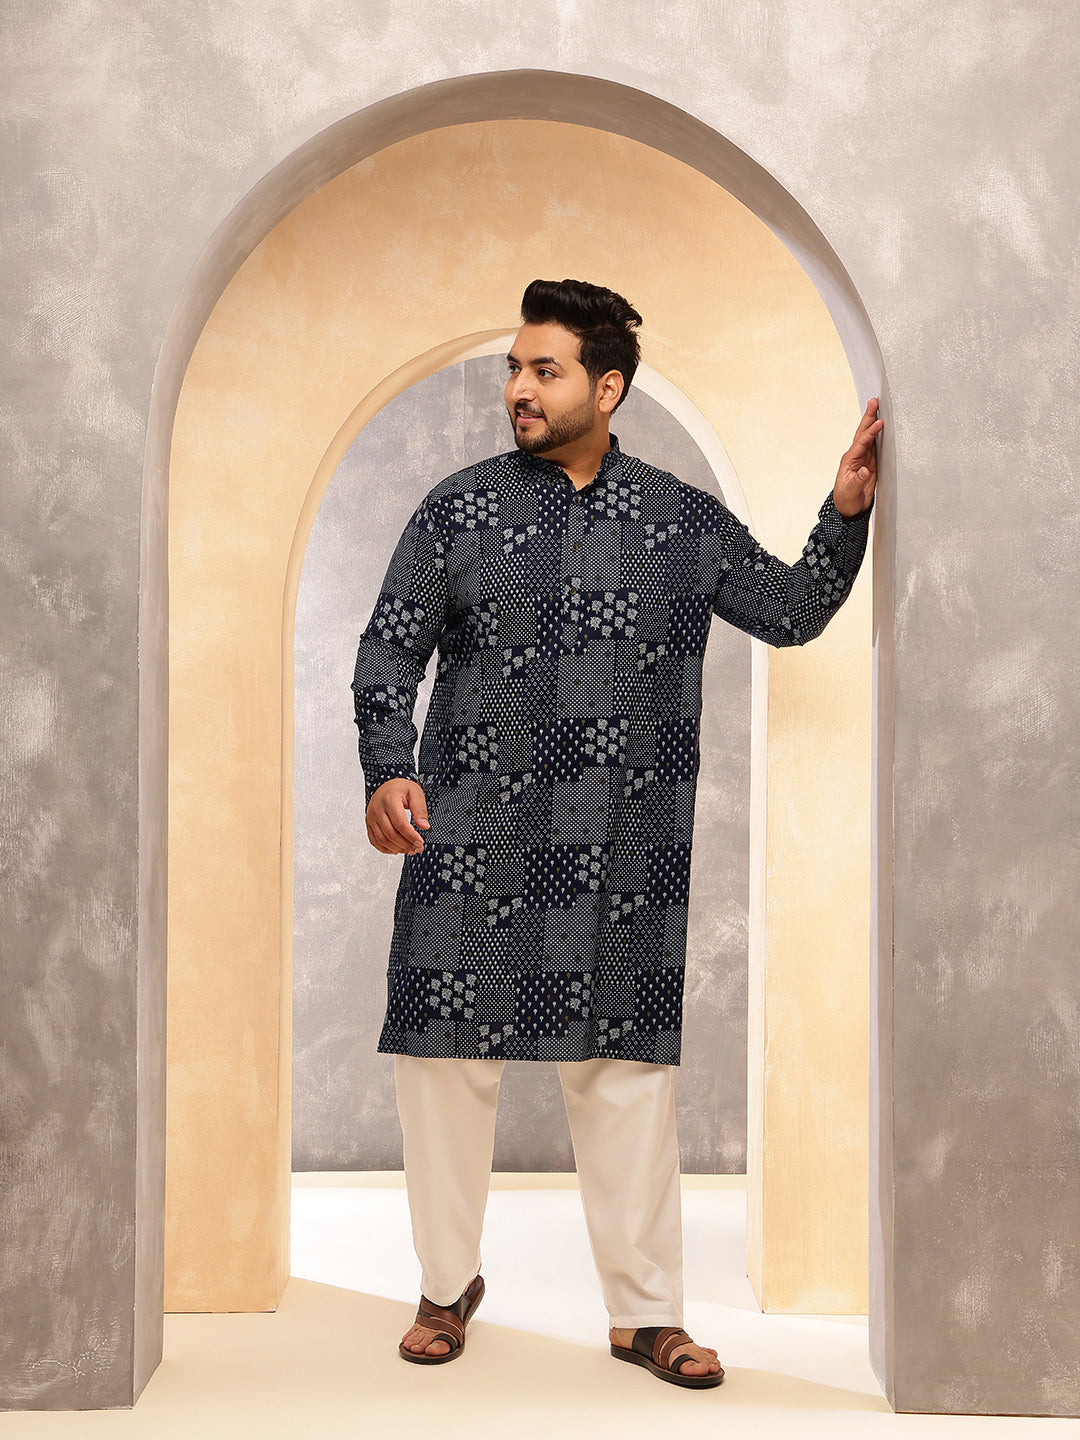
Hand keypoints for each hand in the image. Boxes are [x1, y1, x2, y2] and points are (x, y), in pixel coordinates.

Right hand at [366, 778, 429, 854]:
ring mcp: (371, 817)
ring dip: (397, 848)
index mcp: (389, 800)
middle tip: (417, 848)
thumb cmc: (401, 788)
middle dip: (406, 844)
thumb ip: (420, 809)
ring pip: (382, 839)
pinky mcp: (369, 823)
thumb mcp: (415, 792)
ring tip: (409, 850)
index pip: (400, 823)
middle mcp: (377, 809)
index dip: (410, 835)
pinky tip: (396, 850)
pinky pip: (374, 840)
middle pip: (391, 833)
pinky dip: (385, 849)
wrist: (387, 786)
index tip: (420, 842)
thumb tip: (424, 826)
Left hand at [833, 397, 882, 516]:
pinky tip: (884, 423)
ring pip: (869, 436)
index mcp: (849, 461)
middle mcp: (856, 456)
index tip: (879, 423)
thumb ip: (857, 482)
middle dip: (868, 417)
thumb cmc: (847, 500)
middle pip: (862, 433)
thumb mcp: (850, 493)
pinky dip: (879, 433)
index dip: (870, 433)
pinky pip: (876, 444)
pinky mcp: (871, 461)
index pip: (861, 443)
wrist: (849, 508)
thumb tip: (863, 471)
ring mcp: (863, 457)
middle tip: (874, 401)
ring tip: (878, 405)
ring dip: (873, 421)